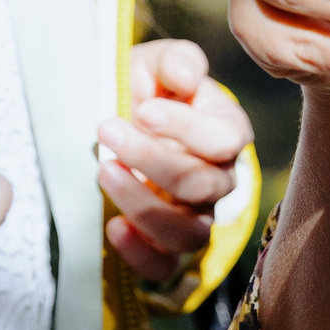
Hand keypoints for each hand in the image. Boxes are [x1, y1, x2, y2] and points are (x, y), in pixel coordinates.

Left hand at [101, 40, 251, 282]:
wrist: (124, 125)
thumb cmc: (149, 91)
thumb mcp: (157, 64)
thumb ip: (176, 61)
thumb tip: (186, 77)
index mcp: (226, 131)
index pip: (224, 139)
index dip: (186, 128)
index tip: (143, 111)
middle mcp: (220, 180)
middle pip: (202, 185)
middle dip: (151, 158)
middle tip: (106, 129)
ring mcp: (196, 218)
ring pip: (188, 232)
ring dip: (143, 205)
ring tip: (103, 171)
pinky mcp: (167, 248)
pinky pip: (164, 268)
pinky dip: (139, 254)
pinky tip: (112, 228)